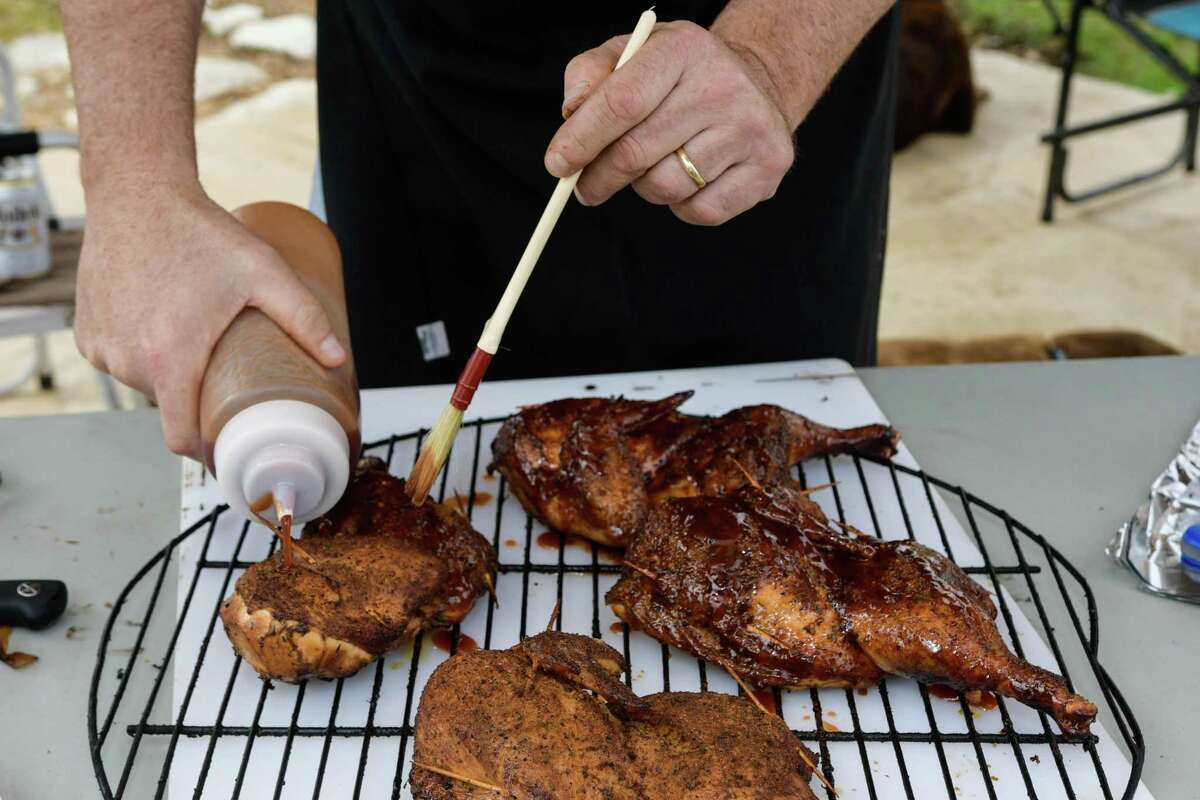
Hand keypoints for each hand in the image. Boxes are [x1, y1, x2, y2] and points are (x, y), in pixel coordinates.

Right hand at [74, 182, 345, 457]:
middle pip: (169, 406)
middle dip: (197, 394)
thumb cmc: (200, 232)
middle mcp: (128, 360)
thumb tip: (337, 359)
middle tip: (224, 366)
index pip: (181, 437)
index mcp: (169, 357)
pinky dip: (140, 352)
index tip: (229, 442)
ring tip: (193, 334)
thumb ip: (304, 318)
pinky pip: (119, 360)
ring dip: (169, 371)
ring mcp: (101, 347)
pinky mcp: (85, 333)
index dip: (207, 448)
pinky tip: (161, 322)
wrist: (137, 193)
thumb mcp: (264, 273)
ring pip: (144, 383)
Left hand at [544, 20, 795, 225]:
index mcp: (685, 50)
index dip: (582, 139)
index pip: (622, 102)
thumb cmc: (681, 73)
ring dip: (643, 188)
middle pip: (637, 153)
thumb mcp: (635, 53)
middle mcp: (724, 87)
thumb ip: (591, 73)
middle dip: (598, 176)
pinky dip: (680, 206)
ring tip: (650, 169)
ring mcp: (751, 131)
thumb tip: (571, 114)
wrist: (759, 83)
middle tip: (584, 186)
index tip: (557, 164)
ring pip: (665, 188)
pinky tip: (687, 179)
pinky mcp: (766, 171)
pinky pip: (699, 211)